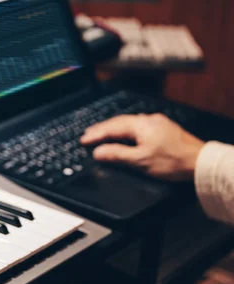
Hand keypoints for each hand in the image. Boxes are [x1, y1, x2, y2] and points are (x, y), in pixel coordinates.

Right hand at [80, 114, 205, 180]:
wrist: (200, 163)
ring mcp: (158, 124)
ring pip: (129, 124)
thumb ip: (117, 155)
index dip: (96, 134)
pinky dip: (126, 131)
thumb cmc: (173, 161)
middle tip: (88, 135)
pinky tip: (125, 136)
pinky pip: (139, 127)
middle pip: (120, 122)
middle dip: (102, 129)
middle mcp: (149, 120)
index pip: (112, 128)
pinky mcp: (164, 130)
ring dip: (114, 129)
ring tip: (102, 135)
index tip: (83, 140)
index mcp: (141, 125)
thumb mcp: (140, 161)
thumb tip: (98, 152)